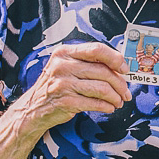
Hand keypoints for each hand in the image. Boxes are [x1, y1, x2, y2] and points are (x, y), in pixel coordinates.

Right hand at [14, 42, 131, 130]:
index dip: (115, 59)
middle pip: (103, 71)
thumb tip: (121, 69)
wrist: (33, 108)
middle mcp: (62, 66)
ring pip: (101, 88)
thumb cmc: (56, 85)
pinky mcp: (66, 101)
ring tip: (118, 101)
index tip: (125, 69)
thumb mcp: (67, 66)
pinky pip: (94, 103)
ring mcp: (63, 84)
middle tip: (125, 92)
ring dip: (115, 96)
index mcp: (65, 52)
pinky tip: (109, 107)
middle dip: (119, 83)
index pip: (97, 50)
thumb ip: (89, 63)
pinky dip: (106, 106)